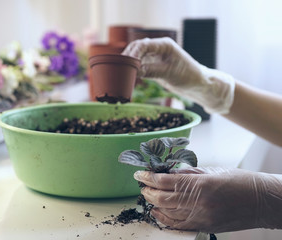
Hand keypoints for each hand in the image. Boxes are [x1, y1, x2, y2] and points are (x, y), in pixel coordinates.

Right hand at [122, 37, 234, 113]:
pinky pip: (140, 67)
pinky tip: (128, 77)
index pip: (143, 45)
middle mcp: (159, 49)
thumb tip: (134, 71)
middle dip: (128, 57)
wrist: (199, 85)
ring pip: (137, 57)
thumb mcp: (169, 73)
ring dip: (129, 64)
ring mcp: (156, 58)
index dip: (132, 53)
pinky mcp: (155, 67)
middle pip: (137, 49)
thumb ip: (151, 70)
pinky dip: (134, 71)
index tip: (125, 63)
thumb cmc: (189, 76)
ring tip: (121, 73)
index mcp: (164, 45)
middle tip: (118, 68)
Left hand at [133, 167, 281, 232]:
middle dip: (148, 190)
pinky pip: (177, 225)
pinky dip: (163, 218)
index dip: (149, 177)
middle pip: (162, 198)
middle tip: (142, 183)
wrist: (262, 202)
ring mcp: (201, 218)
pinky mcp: (204, 227)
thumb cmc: (240, 182)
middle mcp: (199, 203)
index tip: (140, 173)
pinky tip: (157, 211)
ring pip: (167, 213)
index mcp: (201, 185)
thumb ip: (187, 173)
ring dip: (153, 203)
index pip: (166, 181)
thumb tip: (167, 172)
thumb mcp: (213, 171)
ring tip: (147, 195)